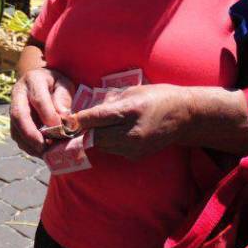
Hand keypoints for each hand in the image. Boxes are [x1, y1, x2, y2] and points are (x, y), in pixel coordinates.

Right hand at [9, 67, 75, 156]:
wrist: (41, 81)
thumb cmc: (56, 84)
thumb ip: (64, 97)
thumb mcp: (64, 84)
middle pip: (19, 116)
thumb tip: (63, 118)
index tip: (61, 129)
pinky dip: (28, 147)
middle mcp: (18, 94)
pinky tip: (42, 151)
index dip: (49, 116)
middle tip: (45, 148)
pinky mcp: (13, 121)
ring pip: (15, 129)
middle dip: (31, 134)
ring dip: (29, 144)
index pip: (38, 99)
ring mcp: (13, 108)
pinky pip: (17, 136)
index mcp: (33, 80)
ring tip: (46, 153)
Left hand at [72, 84, 193, 160]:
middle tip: (74, 126)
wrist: (184, 116)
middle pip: (95, 136)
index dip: (76, 121)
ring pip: (101, 145)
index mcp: (130, 111)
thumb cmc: (157, 97)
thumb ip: (107, 101)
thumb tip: (85, 111)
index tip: (62, 122)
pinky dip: (107, 142)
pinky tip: (113, 133)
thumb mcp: (131, 91)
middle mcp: (132, 132)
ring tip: (96, 127)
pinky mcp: (136, 156)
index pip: (96, 118)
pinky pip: (112, 150)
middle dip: (83, 131)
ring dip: (95, 137)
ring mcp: (134, 147)